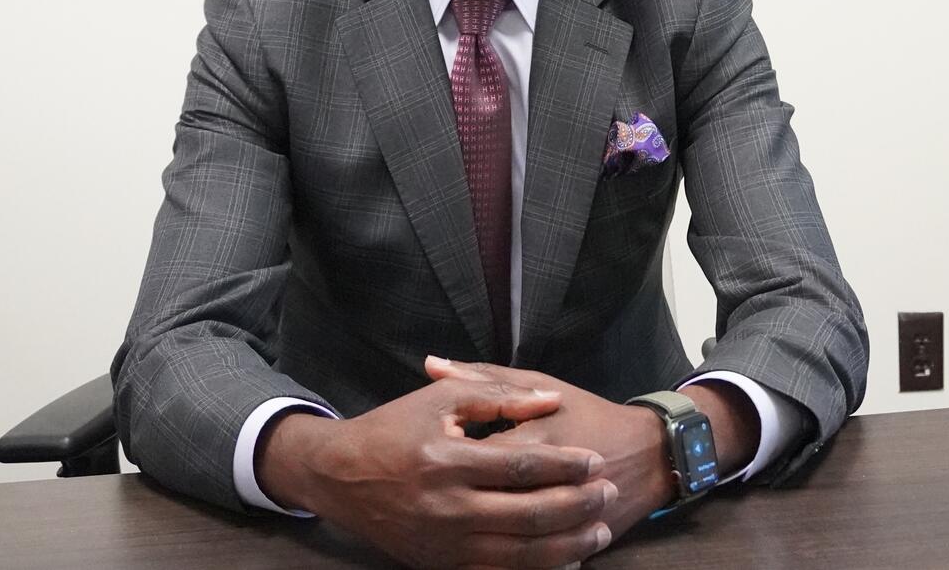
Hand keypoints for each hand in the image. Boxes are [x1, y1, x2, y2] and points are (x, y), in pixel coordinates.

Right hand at [254, 376, 617, 568]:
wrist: (339, 477)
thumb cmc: (393, 429)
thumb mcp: (440, 398)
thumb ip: (499, 395)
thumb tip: (551, 400)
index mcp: (447, 460)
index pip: (521, 467)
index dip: (565, 465)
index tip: (596, 460)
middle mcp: (446, 507)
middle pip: (528, 514)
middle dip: (577, 506)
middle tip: (608, 493)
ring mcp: (442, 543)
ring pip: (519, 554)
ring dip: (566, 545)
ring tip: (599, 532)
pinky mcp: (439, 565)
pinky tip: (565, 561)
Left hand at [422, 359, 676, 547]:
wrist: (649, 454)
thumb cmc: (586, 413)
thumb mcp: (541, 383)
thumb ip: (485, 378)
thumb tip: (430, 363)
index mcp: (536, 438)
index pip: (479, 455)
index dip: (447, 459)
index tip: (425, 458)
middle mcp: (547, 481)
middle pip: (489, 498)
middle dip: (458, 501)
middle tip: (432, 497)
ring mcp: (563, 516)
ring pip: (508, 533)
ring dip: (479, 531)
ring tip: (454, 522)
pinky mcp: (572, 542)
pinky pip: (528, 559)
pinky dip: (505, 558)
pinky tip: (485, 547)